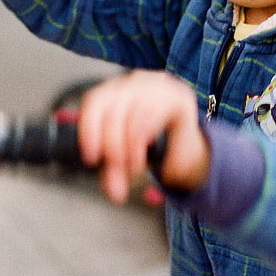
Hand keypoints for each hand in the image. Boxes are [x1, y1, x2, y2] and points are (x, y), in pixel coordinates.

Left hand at [77, 70, 209, 203]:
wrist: (187, 139)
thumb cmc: (150, 141)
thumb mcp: (126, 155)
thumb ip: (116, 170)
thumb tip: (115, 193)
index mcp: (114, 90)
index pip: (95, 101)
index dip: (89, 128)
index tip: (91, 157)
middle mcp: (133, 82)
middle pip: (113, 110)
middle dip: (112, 145)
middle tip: (116, 168)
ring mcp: (157, 85)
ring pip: (134, 113)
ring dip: (131, 145)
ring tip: (134, 166)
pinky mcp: (179, 95)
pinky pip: (156, 112)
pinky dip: (147, 133)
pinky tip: (148, 146)